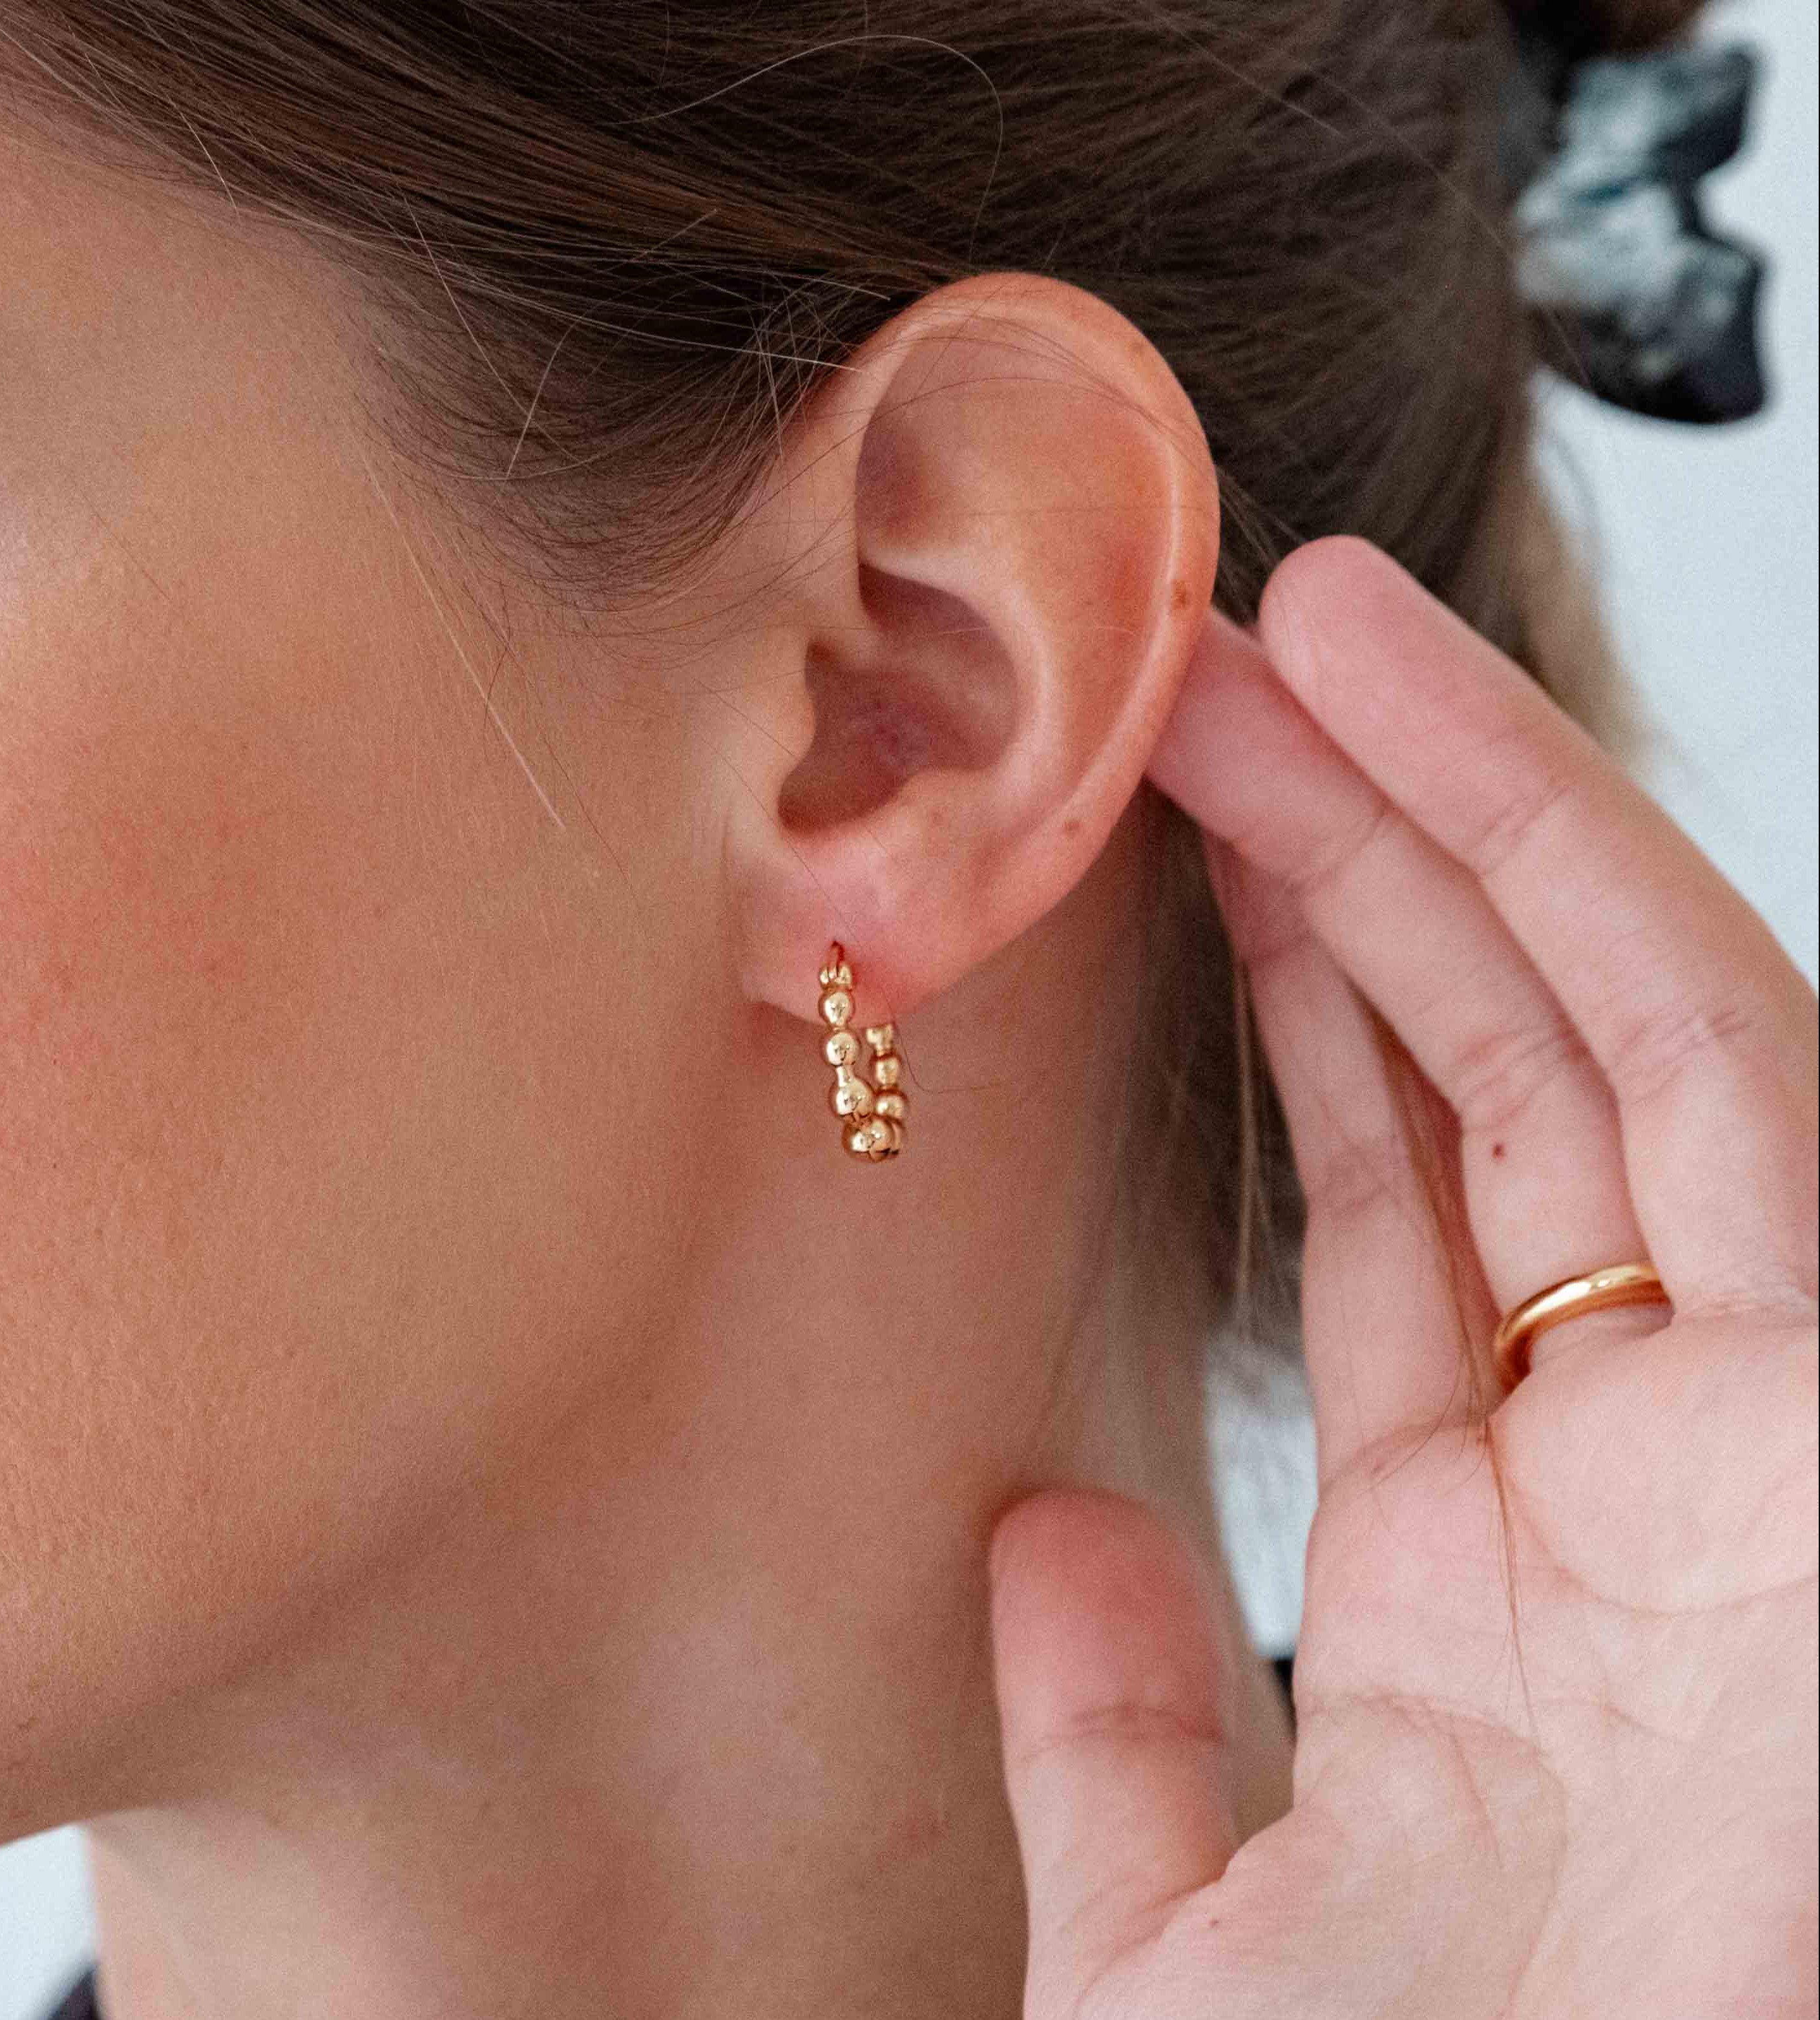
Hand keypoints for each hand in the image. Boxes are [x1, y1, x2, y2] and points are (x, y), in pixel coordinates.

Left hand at [988, 538, 1817, 2018]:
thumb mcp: (1195, 1940)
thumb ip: (1115, 1742)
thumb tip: (1034, 1532)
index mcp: (1480, 1594)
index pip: (1393, 1223)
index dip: (1292, 1019)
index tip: (1172, 857)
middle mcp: (1635, 1485)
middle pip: (1486, 1088)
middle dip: (1350, 861)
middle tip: (1202, 678)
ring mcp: (1761, 1430)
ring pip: (1598, 1032)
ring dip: (1449, 809)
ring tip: (1296, 626)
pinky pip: (1714, 1067)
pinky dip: (1583, 879)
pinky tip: (1434, 730)